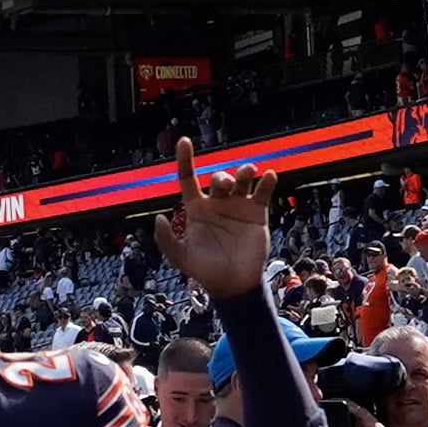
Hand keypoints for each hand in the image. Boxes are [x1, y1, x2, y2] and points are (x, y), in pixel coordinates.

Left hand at [158, 137, 275, 299]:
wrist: (234, 286)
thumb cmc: (206, 271)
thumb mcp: (182, 258)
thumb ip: (167, 241)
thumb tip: (159, 218)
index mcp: (196, 209)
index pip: (188, 179)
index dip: (185, 160)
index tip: (184, 141)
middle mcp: (217, 204)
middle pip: (219, 179)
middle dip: (222, 176)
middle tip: (227, 184)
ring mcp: (238, 207)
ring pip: (242, 180)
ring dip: (244, 172)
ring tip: (248, 172)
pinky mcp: (257, 214)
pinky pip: (262, 193)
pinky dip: (267, 182)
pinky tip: (268, 175)